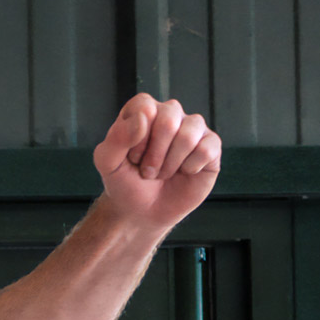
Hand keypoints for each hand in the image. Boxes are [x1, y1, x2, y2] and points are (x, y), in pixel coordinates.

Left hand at [95, 94, 221, 235]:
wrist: (142, 212)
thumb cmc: (125, 183)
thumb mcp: (108, 163)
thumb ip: (117, 137)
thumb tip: (143, 117)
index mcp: (144, 110)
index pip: (145, 107)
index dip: (138, 137)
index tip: (132, 157)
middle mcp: (171, 114)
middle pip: (169, 119)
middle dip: (155, 153)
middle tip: (147, 170)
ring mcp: (193, 129)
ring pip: (189, 134)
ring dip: (171, 162)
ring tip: (163, 173)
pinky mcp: (211, 146)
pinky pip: (207, 149)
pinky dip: (191, 167)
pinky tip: (184, 172)